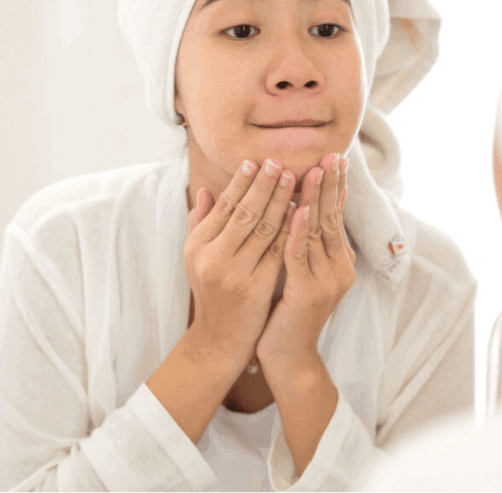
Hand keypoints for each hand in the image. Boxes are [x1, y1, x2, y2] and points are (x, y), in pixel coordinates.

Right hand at [183, 158, 296, 371]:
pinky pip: (278, 252)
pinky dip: (291, 230)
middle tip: (279, 161)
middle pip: (243, 212)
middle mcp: (212, 257)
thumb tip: (208, 191)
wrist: (218, 341)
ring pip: (263, 228)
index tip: (256, 161)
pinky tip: (304, 212)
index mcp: (197, 246)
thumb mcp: (197, 258)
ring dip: (281, 200)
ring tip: (295, 177)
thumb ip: (201, 224)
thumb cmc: (212, 294)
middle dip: (264, 185)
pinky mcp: (256, 288)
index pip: (223, 206)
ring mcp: (234, 273)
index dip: (241, 182)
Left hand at [256, 152, 355, 369]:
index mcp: (337, 262)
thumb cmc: (286, 313)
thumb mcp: (297, 272)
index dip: (335, 187)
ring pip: (320, 231)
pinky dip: (299, 231)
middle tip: (331, 154)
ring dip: (316, 199)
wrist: (288, 357)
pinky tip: (296, 210)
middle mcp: (339, 269)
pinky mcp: (308, 293)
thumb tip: (297, 208)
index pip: (336, 216)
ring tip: (315, 170)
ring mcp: (327, 281)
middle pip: (333, 218)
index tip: (333, 157)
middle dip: (331, 184)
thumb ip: (300, 242)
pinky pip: (302, 255)